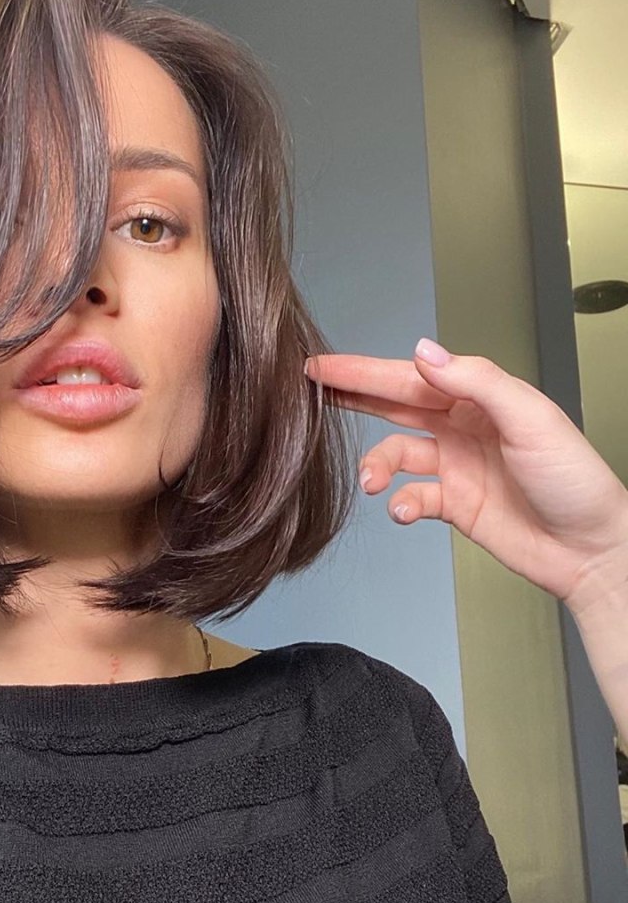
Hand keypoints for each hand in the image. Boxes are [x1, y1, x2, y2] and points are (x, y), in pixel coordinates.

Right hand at [304, 339, 627, 615]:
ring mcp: (456, 465)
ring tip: (368, 482)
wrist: (592, 549)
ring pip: (396, 454)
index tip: (323, 365)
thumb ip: (476, 382)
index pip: (412, 375)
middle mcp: (463, 426)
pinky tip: (404, 512)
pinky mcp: (454, 503)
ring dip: (376, 466)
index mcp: (480, 397)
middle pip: (396, 403)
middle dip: (353, 397)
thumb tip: (424, 352)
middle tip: (312, 391)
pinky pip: (413, 497)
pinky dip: (401, 504)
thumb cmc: (575, 481)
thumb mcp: (530, 419)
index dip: (365, 369)